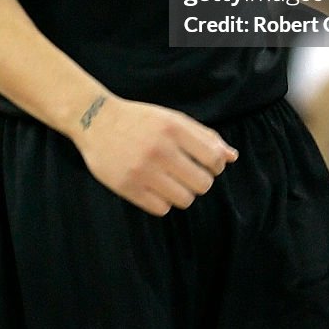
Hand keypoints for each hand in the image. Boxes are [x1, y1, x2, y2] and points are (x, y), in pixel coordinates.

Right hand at [74, 97, 237, 215]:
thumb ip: (204, 136)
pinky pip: (162, 209)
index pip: (213, 158)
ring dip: (183, 193)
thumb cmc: (140, 119)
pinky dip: (164, 202)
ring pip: (184, 199)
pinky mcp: (128, 187)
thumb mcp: (172, 119)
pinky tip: (156, 188)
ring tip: (172, 181)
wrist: (95, 120)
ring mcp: (143, 170)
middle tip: (189, 174)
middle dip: (200, 182)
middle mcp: (160, 149)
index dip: (216, 166)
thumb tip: (232, 156)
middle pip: (202, 184)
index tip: (207, 164)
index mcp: (173, 128)